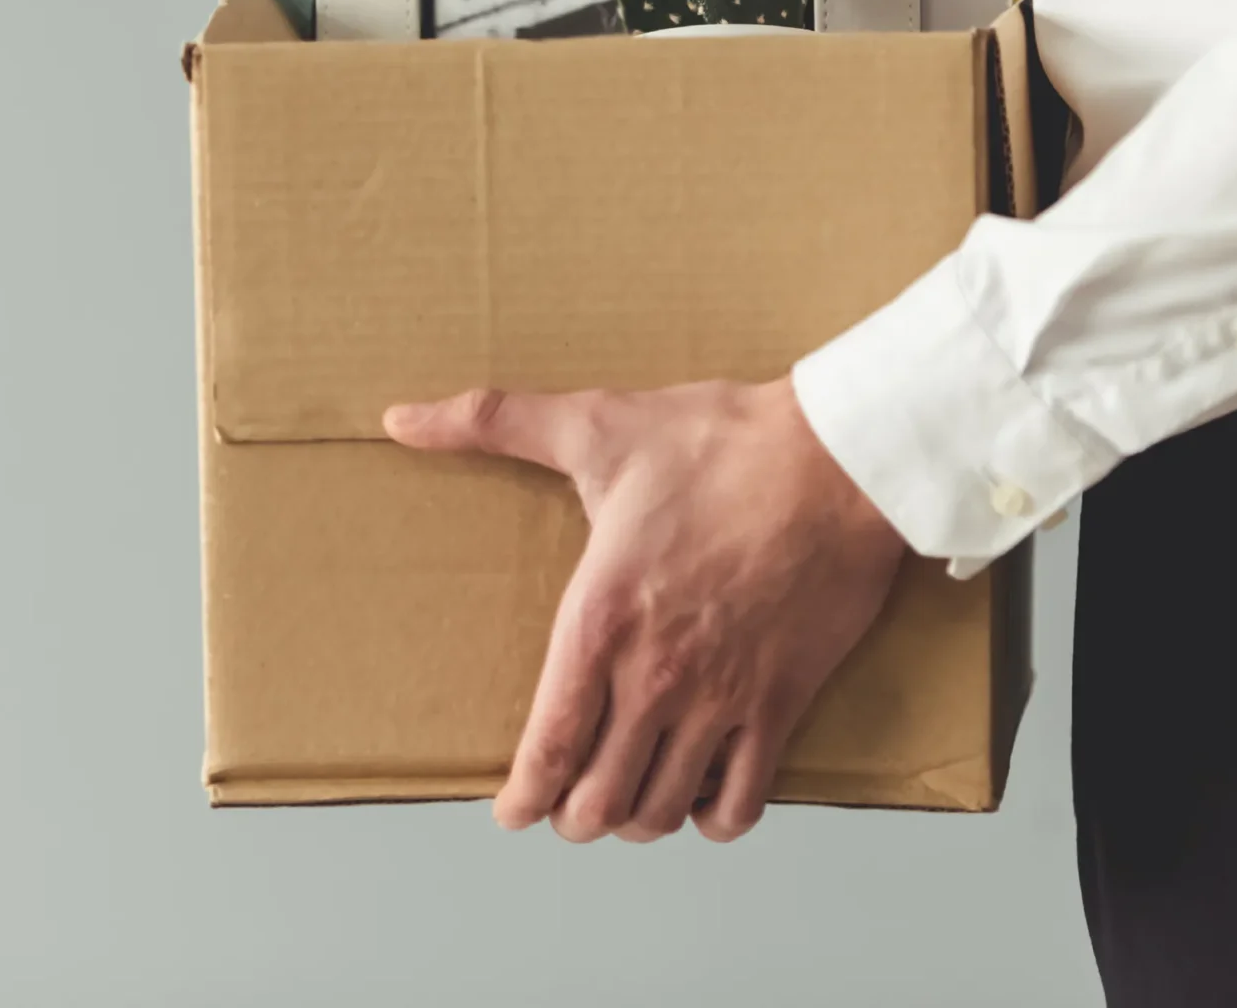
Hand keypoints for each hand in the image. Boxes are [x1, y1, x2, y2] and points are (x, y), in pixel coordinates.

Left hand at [382, 377, 907, 843]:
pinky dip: (714, 817)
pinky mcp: (781, 702)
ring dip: (637, 819)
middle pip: (597, 802)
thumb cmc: (720, 441)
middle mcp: (655, 675)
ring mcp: (721, 697)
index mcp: (599, 619)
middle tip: (568, 801)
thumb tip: (400, 418)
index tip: (512, 811)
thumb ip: (491, 422)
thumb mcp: (596, 426)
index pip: (547, 748)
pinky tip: (702, 791)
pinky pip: (742, 802)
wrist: (836, 457)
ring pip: (661, 811)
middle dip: (573, 815)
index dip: (522, 798)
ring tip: (628, 797)